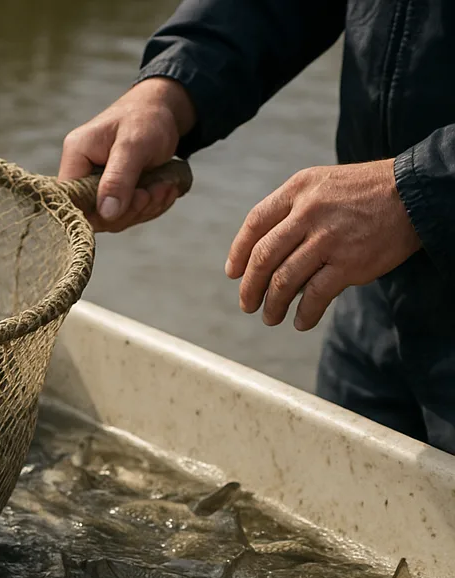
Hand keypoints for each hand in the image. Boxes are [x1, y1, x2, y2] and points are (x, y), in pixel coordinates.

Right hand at [59, 77, 196, 231]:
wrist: (162, 109)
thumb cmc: (146, 117)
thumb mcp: (134, 144)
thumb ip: (119, 178)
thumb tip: (107, 214)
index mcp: (76, 157)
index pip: (75, 203)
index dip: (103, 214)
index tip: (139, 197)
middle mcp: (81, 174)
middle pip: (96, 216)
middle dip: (133, 210)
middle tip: (158, 191)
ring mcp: (97, 186)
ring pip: (115, 219)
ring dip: (146, 208)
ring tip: (166, 186)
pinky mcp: (113, 194)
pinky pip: (128, 214)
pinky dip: (150, 206)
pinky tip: (165, 188)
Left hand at [226, 159, 422, 330]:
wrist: (415, 192)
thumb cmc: (364, 193)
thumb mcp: (322, 186)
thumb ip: (292, 212)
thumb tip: (260, 256)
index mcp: (298, 189)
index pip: (254, 224)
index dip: (239, 252)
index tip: (233, 273)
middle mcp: (309, 212)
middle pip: (263, 257)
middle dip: (250, 287)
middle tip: (247, 304)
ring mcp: (328, 238)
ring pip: (283, 281)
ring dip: (272, 306)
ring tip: (270, 317)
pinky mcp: (349, 263)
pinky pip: (314, 297)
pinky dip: (304, 314)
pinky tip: (301, 322)